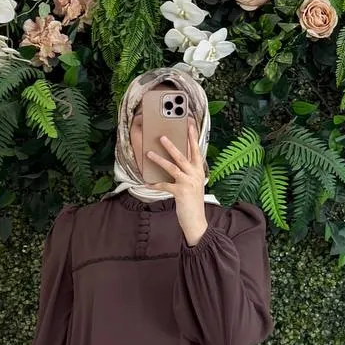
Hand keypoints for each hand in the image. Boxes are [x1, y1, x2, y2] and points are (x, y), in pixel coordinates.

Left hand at [145, 116, 207, 238]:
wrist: (196, 221)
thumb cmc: (193, 202)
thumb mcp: (193, 184)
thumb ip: (188, 172)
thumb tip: (175, 161)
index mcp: (199, 171)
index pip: (196, 150)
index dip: (193, 136)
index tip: (190, 124)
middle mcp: (195, 175)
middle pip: (183, 156)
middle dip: (172, 145)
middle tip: (162, 136)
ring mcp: (188, 183)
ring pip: (172, 167)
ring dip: (159, 159)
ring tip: (149, 153)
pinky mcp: (180, 192)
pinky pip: (164, 185)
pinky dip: (155, 184)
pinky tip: (146, 183)